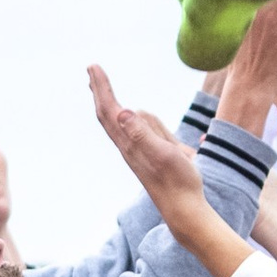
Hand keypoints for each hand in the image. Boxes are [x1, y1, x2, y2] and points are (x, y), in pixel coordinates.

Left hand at [88, 66, 247, 276]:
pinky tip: (126, 114)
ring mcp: (136, 153)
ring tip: (100, 86)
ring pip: (117, 123)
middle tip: (91, 69)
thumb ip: (144, 133)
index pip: (111, 110)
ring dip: (107, 102)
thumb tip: (123, 112)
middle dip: (99, 90)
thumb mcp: (165, 154)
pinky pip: (129, 131)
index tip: (94, 66)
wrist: (184, 210)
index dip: (102, 87)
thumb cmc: (179, 182)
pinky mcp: (145, 157)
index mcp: (131, 143)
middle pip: (107, 114)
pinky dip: (122, 116)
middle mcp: (129, 147)